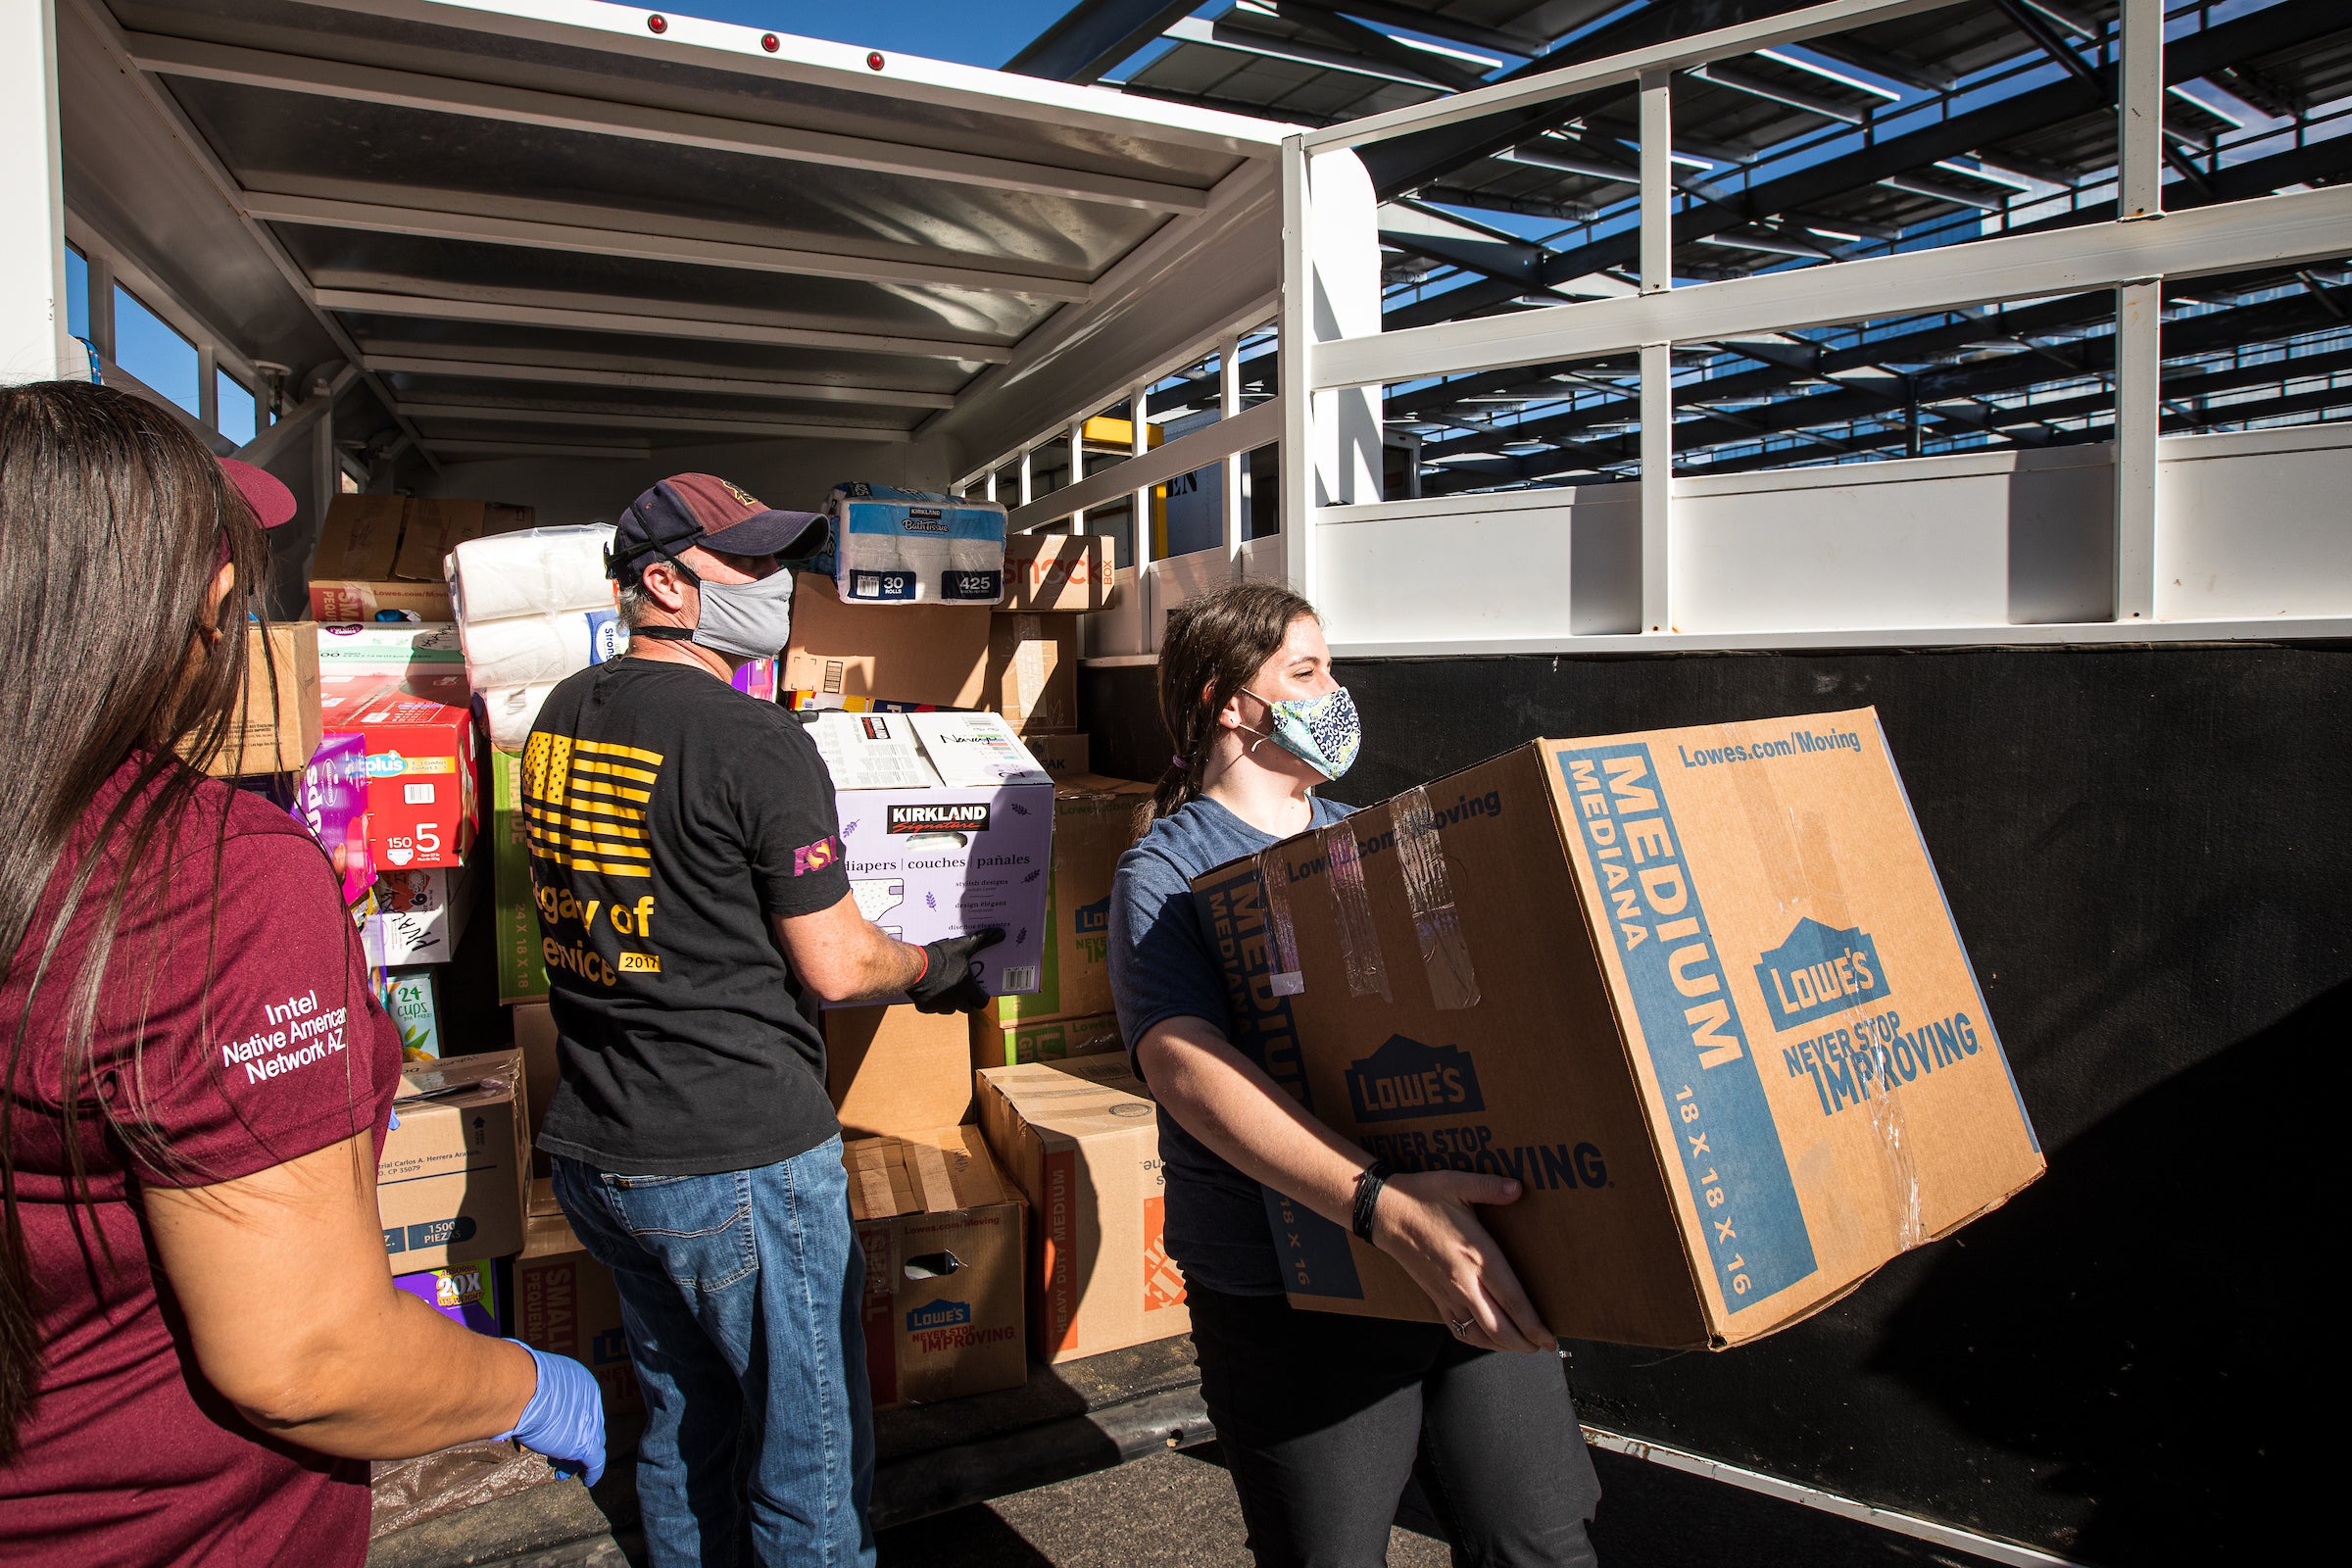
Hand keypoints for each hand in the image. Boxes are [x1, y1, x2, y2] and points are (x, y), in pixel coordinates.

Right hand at [498, 1341, 606, 1485]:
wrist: (520, 1390)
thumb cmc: (517, 1381)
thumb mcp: (530, 1381)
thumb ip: (532, 1392)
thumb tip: (514, 1396)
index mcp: (579, 1380)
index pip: (578, 1406)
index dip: (568, 1421)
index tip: (556, 1432)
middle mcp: (591, 1399)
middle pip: (586, 1424)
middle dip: (572, 1440)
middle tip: (558, 1454)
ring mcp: (591, 1422)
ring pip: (590, 1443)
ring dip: (575, 1458)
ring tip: (562, 1471)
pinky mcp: (586, 1444)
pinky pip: (595, 1462)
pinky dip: (593, 1472)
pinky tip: (588, 1480)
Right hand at [908, 926, 1004, 1013]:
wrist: (916, 966)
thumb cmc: (942, 957)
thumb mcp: (963, 946)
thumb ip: (983, 940)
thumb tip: (1001, 933)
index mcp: (968, 989)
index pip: (981, 1002)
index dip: (980, 997)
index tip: (977, 990)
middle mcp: (956, 1002)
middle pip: (965, 1007)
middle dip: (965, 1000)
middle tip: (960, 988)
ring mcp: (939, 1006)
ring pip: (948, 1009)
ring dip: (948, 1002)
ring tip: (943, 987)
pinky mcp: (925, 1008)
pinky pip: (931, 1008)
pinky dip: (930, 1002)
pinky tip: (927, 989)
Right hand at [1368, 1171, 1552, 1353]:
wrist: (1384, 1212)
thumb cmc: (1422, 1196)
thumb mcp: (1457, 1183)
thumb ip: (1489, 1186)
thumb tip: (1518, 1188)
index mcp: (1477, 1256)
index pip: (1513, 1301)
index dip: (1534, 1325)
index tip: (1550, 1338)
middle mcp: (1464, 1282)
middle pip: (1500, 1329)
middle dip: (1525, 1343)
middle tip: (1544, 1346)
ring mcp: (1448, 1294)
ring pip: (1480, 1335)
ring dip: (1504, 1346)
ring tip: (1523, 1346)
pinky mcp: (1435, 1297)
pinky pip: (1458, 1330)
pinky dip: (1478, 1341)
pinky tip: (1489, 1339)